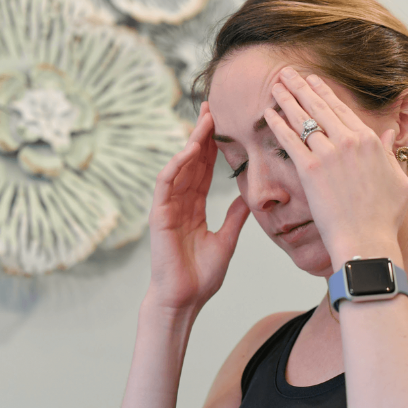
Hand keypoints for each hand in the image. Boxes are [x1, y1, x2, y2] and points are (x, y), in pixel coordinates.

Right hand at [146, 102, 250, 313]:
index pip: (204, 171)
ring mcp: (168, 208)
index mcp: (194, 208)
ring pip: (179, 167)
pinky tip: (189, 150)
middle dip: (201, 135)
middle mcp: (180, 203)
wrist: (184, 300)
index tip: (224, 125)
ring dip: (191, 143)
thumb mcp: (226, 241)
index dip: (213, 148)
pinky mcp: (159, 216)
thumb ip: (234, 218)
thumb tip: (248, 198)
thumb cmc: (201, 277)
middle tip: (212, 107)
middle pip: (191, 162)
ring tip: (204, 120)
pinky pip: (166, 184)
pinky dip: (176, 166)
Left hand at [264, 67, 407, 266]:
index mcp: (371, 141)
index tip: (313, 81)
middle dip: (301, 86)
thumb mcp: (400, 181)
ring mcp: (329, 154)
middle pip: (320, 107)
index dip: (324, 92)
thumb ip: (393, 154)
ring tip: (275, 84)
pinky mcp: (310, 170)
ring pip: (303, 118)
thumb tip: (391, 134)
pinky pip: (290, 140)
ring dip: (287, 99)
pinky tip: (267, 113)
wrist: (367, 240)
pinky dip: (277, 124)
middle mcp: (349, 141)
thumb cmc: (384, 218)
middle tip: (287, 73)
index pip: (342, 110)